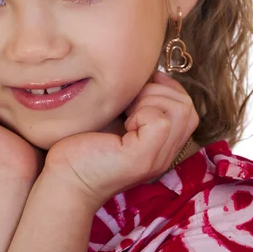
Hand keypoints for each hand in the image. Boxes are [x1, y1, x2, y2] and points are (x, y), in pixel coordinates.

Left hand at [42, 70, 199, 211]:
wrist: (64, 178)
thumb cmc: (82, 146)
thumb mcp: (116, 118)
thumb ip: (136, 103)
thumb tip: (148, 73)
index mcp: (160, 146)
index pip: (187, 108)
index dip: (166, 89)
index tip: (138, 88)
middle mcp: (164, 155)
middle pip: (188, 107)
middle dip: (158, 91)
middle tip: (129, 104)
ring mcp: (156, 159)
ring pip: (180, 110)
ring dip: (151, 100)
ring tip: (126, 114)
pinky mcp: (142, 158)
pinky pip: (161, 121)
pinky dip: (142, 112)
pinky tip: (123, 124)